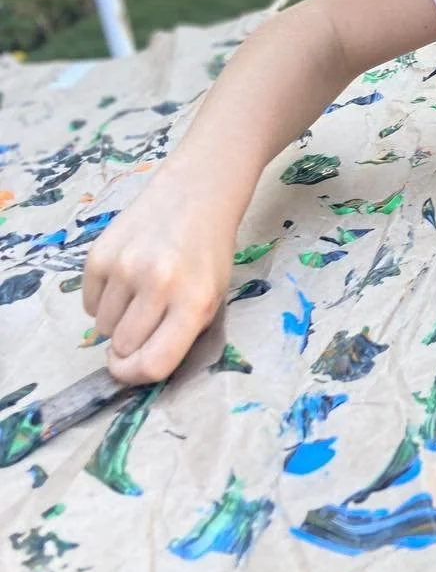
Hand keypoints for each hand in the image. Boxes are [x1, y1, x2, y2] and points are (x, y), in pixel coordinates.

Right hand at [82, 170, 235, 383]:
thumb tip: (132, 367)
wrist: (193, 195)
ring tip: (139, 295)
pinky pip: (88, 304)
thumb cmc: (206, 254)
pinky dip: (102, 301)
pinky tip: (124, 280)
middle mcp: (158, 284)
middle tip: (144, 323)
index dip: (136, 376)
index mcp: (194, 301)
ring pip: (102, 327)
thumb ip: (179, 334)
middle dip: (129, 345)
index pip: (153, 363)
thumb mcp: (211, 297)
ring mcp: (125, 267)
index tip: (132, 369)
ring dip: (116, 321)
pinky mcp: (99, 254)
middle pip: (123, 346)